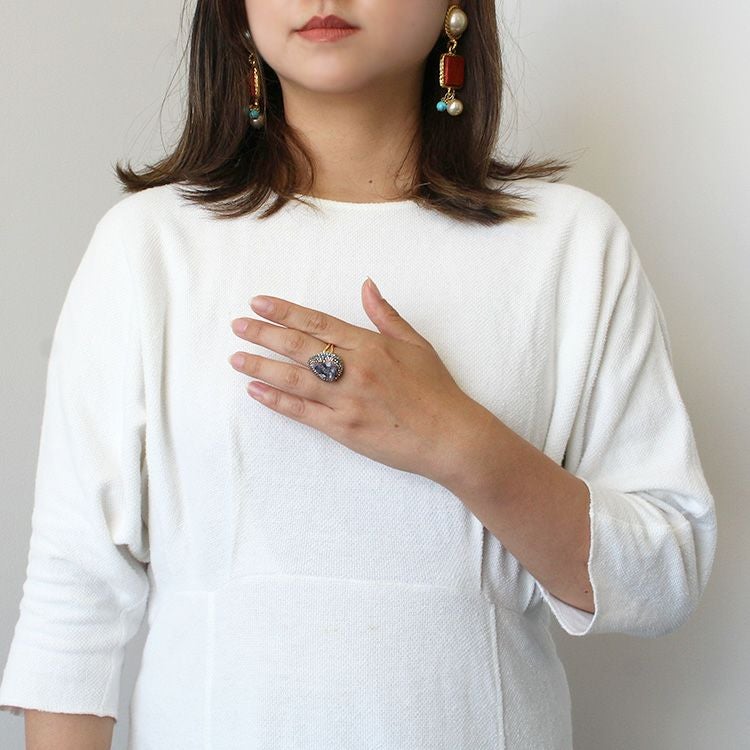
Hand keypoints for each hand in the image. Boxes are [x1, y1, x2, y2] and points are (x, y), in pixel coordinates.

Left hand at [228, 277, 481, 482]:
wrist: (450, 436)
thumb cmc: (437, 390)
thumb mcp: (417, 344)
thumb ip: (386, 315)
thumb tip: (367, 285)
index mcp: (370, 345)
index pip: (318, 322)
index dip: (285, 311)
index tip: (259, 303)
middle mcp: (354, 368)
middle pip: (299, 346)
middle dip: (264, 334)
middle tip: (237, 326)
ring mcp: (346, 400)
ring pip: (294, 378)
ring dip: (261, 366)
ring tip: (236, 358)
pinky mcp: (344, 428)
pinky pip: (302, 412)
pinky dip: (276, 400)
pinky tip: (255, 391)